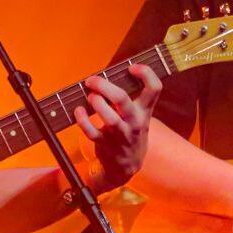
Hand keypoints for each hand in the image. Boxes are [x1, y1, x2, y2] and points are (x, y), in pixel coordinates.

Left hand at [73, 64, 162, 191]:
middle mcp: (134, 121)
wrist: (127, 165)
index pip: (154, 88)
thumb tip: (108, 76)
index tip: (132, 67)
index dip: (146, 73)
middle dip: (104, 86)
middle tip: (92, 80)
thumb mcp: (139, 116)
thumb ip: (130, 97)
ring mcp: (120, 134)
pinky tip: (78, 111)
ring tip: (89, 96)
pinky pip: (92, 132)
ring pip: (109, 118)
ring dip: (95, 103)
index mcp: (144, 111)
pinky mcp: (105, 144)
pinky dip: (82, 120)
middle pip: (122, 99)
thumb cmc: (130, 131)